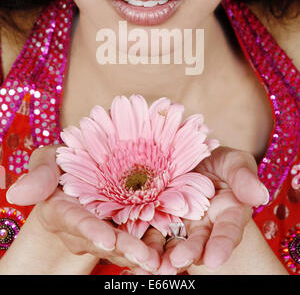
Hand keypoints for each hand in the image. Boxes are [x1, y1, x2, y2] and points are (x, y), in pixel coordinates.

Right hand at [5, 145, 161, 273]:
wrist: (77, 178)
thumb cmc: (63, 165)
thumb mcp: (48, 162)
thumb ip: (40, 174)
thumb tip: (19, 193)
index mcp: (66, 210)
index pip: (78, 222)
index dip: (91, 231)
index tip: (107, 240)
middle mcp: (87, 226)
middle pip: (108, 240)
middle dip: (127, 250)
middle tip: (148, 260)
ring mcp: (107, 228)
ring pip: (127, 244)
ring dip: (145, 254)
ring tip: (164, 263)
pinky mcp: (128, 225)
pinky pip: (140, 238)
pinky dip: (154, 247)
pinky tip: (171, 255)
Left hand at [132, 146, 269, 274]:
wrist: (186, 152)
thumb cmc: (218, 158)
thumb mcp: (234, 161)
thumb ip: (244, 176)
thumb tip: (260, 195)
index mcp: (227, 212)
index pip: (227, 231)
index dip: (222, 245)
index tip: (214, 258)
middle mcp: (203, 224)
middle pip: (198, 242)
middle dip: (189, 253)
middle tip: (178, 261)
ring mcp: (178, 222)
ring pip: (172, 243)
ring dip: (163, 257)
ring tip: (154, 266)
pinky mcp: (155, 218)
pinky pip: (149, 233)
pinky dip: (143, 245)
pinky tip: (135, 254)